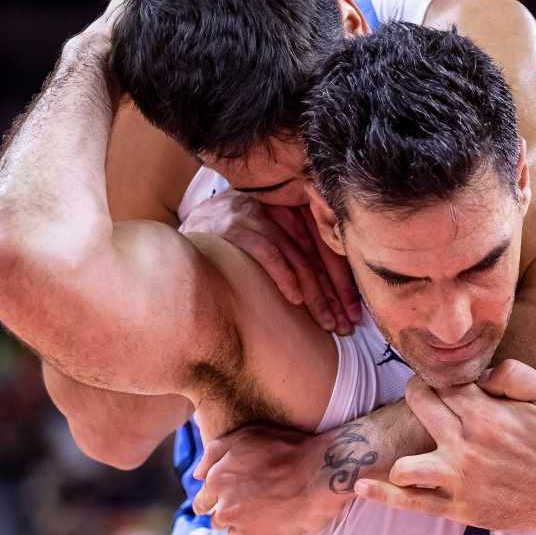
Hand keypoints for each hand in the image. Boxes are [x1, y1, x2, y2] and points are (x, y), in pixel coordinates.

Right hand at [180, 191, 358, 333]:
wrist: (180, 233)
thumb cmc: (227, 245)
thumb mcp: (265, 239)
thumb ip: (294, 251)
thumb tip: (328, 289)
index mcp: (289, 210)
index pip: (325, 249)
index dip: (343, 282)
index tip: (354, 313)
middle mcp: (276, 209)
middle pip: (316, 255)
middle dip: (334, 294)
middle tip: (348, 325)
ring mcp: (255, 216)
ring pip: (297, 257)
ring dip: (315, 294)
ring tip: (329, 321)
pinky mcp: (234, 227)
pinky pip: (268, 252)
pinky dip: (284, 275)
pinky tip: (297, 299)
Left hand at [191, 424, 355, 534]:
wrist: (320, 470)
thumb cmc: (286, 448)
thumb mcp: (246, 436)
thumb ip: (215, 453)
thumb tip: (196, 474)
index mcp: (217, 480)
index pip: (203, 501)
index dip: (213, 499)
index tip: (226, 496)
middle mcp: (226, 505)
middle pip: (216, 518)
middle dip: (226, 512)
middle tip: (245, 503)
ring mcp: (245, 524)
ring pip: (233, 531)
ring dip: (242, 522)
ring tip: (261, 510)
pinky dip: (259, 530)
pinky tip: (272, 517)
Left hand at [354, 360, 535, 533]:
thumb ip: (516, 373)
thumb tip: (483, 372)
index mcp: (487, 414)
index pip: (444, 383)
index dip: (443, 377)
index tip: (447, 381)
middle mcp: (467, 445)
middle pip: (419, 407)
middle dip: (419, 395)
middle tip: (428, 398)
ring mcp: (460, 480)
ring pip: (405, 463)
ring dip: (402, 449)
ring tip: (412, 442)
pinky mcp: (460, 509)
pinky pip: (413, 504)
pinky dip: (383, 495)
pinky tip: (361, 485)